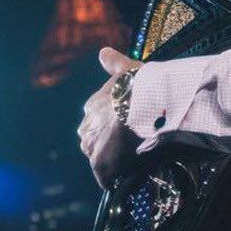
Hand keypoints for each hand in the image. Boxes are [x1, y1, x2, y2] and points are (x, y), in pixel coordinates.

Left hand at [79, 47, 143, 189]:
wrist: (144, 103)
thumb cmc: (140, 84)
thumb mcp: (127, 68)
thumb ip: (114, 63)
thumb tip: (103, 52)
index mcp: (92, 107)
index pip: (100, 122)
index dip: (116, 127)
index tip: (129, 129)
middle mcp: (86, 128)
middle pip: (98, 142)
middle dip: (111, 146)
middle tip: (134, 145)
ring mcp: (92, 147)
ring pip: (101, 159)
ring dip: (114, 162)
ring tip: (134, 160)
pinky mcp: (100, 165)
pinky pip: (106, 177)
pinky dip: (117, 178)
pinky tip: (130, 175)